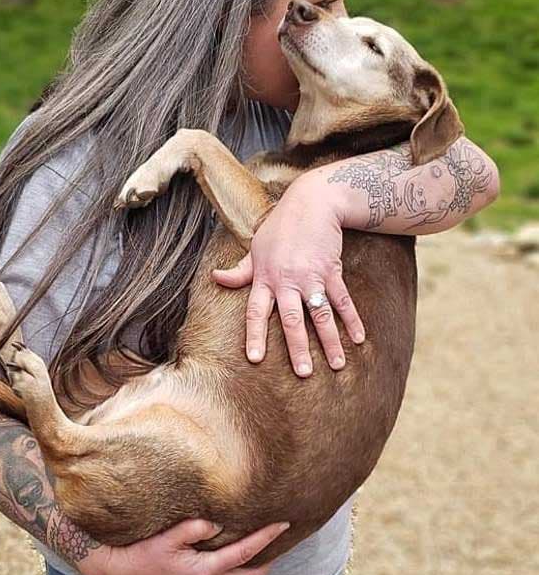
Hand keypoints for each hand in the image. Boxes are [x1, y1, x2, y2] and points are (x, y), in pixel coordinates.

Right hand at [78, 518, 289, 574]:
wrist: (117, 573)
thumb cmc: (140, 553)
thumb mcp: (166, 536)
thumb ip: (193, 529)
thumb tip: (216, 523)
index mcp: (204, 570)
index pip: (245, 553)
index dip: (266, 538)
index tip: (283, 524)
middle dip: (268, 561)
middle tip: (280, 542)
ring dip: (249, 567)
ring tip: (259, 548)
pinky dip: (232, 570)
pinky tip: (229, 557)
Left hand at [213, 169, 365, 376]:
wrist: (312, 201)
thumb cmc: (280, 226)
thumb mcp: (256, 247)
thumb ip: (239, 271)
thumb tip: (215, 278)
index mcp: (264, 278)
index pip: (255, 312)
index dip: (255, 335)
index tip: (255, 359)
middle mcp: (287, 280)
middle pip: (292, 320)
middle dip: (298, 348)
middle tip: (304, 373)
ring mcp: (311, 276)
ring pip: (320, 315)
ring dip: (330, 341)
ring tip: (337, 365)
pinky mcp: (332, 271)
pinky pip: (342, 300)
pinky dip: (352, 320)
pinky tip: (358, 339)